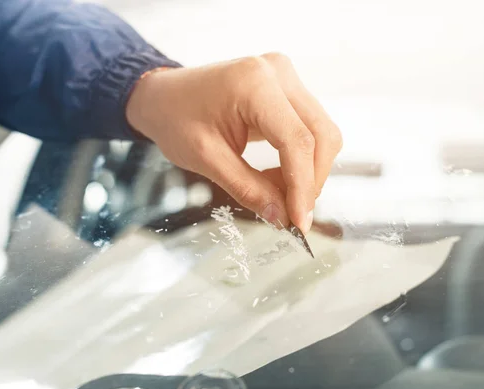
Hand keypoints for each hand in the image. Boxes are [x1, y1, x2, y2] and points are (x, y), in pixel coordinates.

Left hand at [126, 53, 342, 233]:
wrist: (162, 96)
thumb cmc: (175, 120)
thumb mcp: (207, 160)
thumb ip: (248, 189)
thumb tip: (282, 217)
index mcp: (254, 84)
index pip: (297, 140)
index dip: (303, 186)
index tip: (299, 222)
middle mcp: (278, 72)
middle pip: (321, 134)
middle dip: (311, 180)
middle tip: (292, 214)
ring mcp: (285, 76)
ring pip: (321, 132)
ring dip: (308, 170)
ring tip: (278, 194)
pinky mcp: (286, 88)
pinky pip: (308, 127)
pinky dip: (300, 158)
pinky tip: (278, 176)